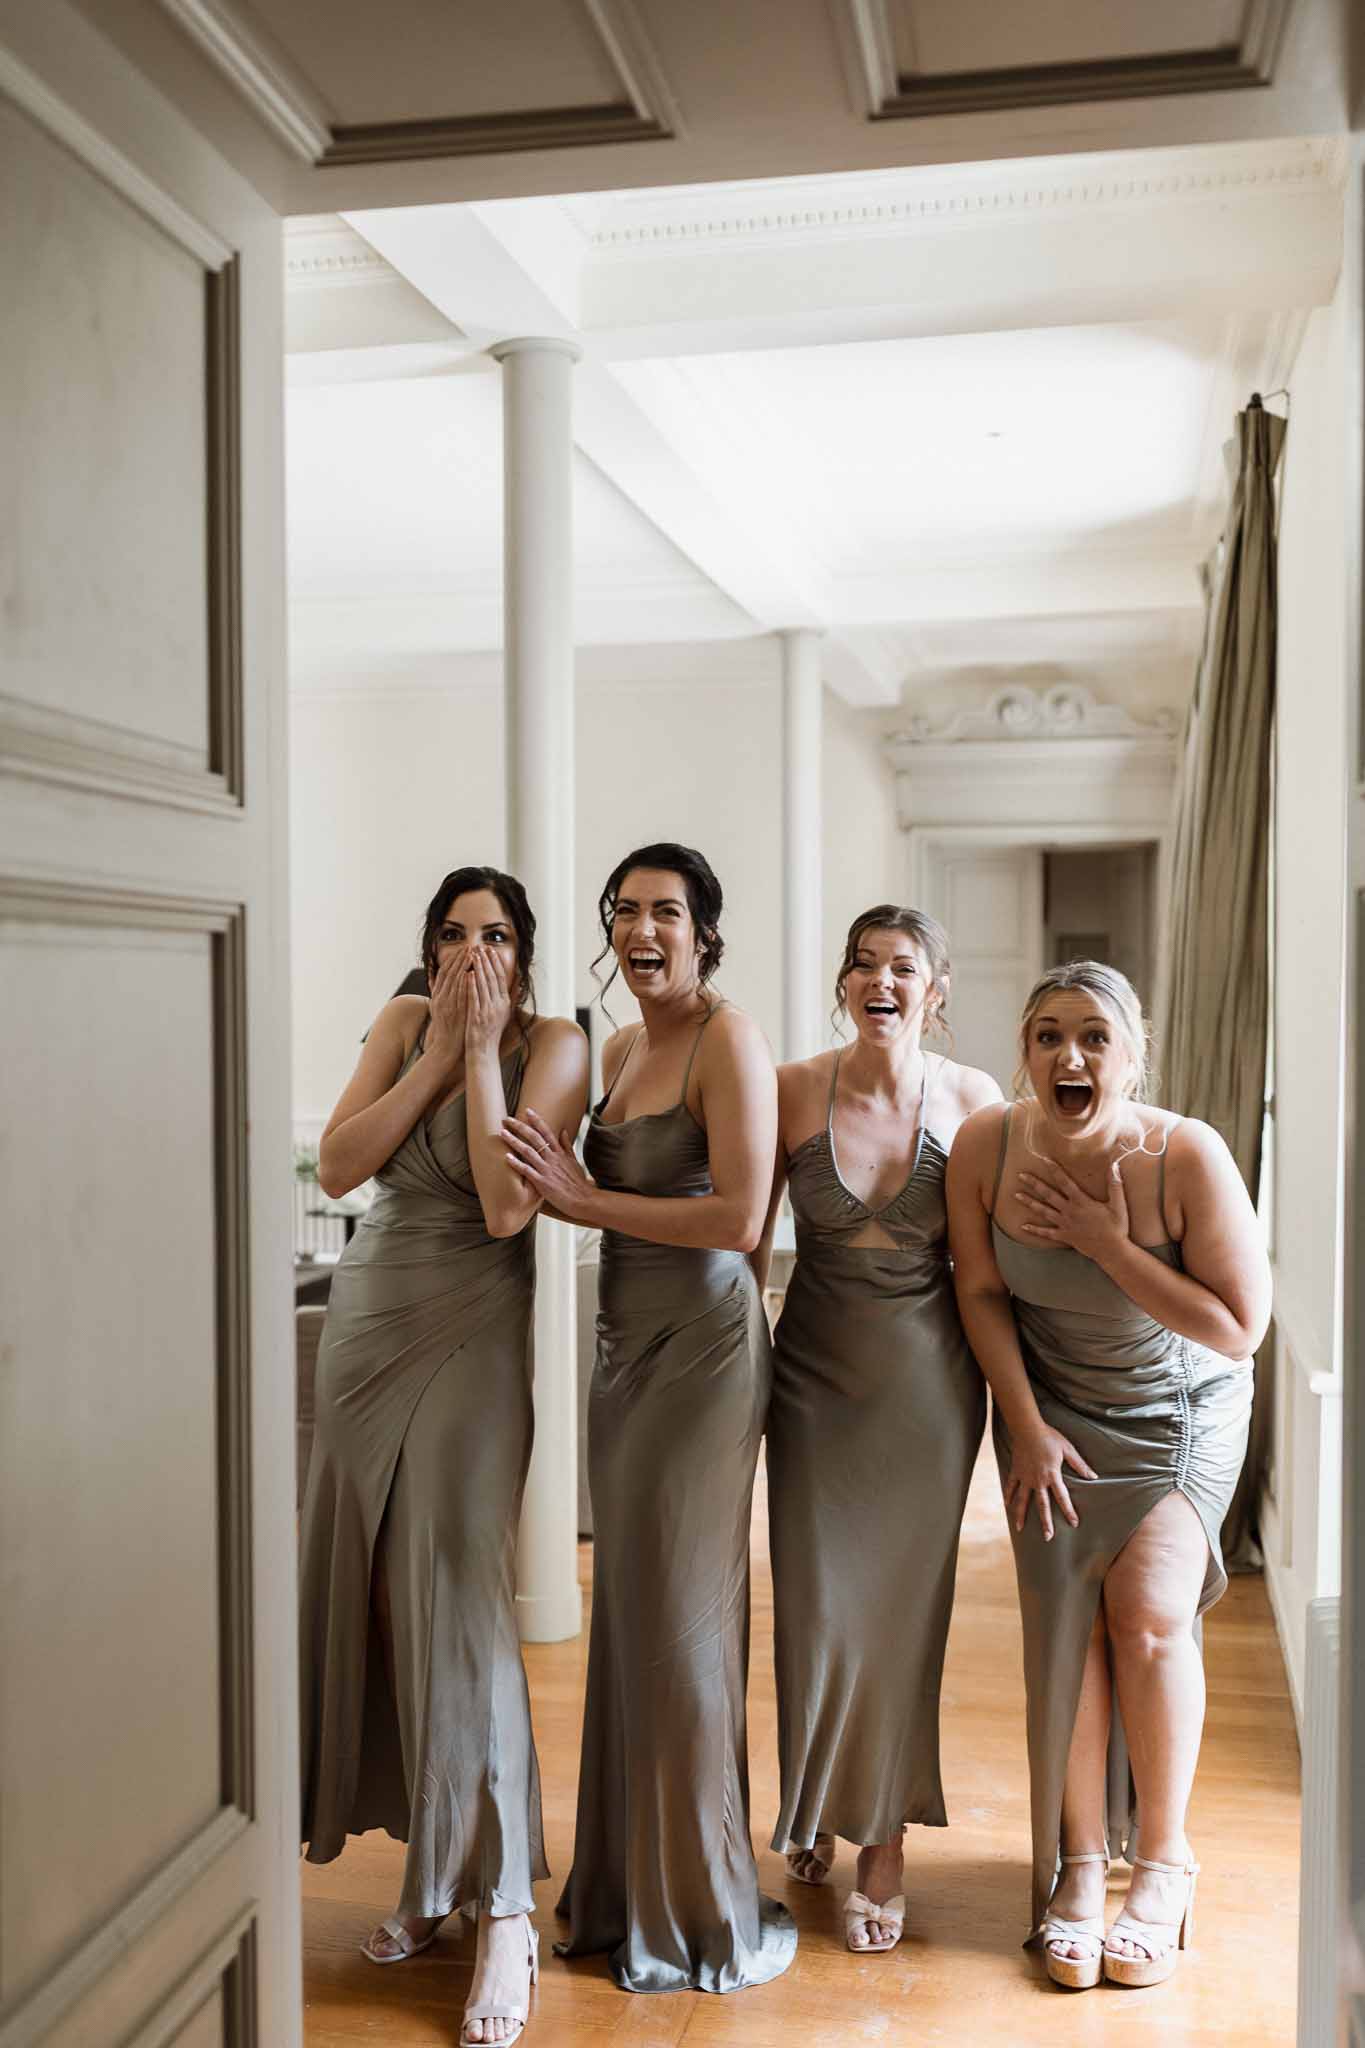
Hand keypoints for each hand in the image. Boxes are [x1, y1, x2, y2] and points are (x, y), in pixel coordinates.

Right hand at [425, 945, 469, 1070]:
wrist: (446, 1047)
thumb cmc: (446, 1026)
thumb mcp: (438, 1007)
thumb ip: (438, 991)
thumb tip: (436, 976)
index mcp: (437, 996)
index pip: (444, 972)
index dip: (452, 959)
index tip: (462, 949)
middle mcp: (441, 998)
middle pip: (449, 973)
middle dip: (459, 959)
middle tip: (470, 947)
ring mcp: (447, 1005)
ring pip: (454, 981)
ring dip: (464, 967)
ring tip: (473, 955)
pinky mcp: (455, 1012)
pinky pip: (460, 995)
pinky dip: (465, 983)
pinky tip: (471, 974)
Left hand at [464, 943, 513, 1057]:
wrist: (483, 1052)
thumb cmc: (491, 1033)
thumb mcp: (506, 1014)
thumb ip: (512, 997)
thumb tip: (519, 981)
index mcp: (504, 1003)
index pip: (501, 978)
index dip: (496, 963)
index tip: (491, 950)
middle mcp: (498, 1006)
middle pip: (492, 978)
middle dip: (486, 961)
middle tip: (480, 947)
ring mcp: (488, 1011)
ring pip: (483, 985)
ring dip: (478, 968)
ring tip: (473, 955)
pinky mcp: (477, 1017)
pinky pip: (474, 998)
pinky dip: (471, 985)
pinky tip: (467, 974)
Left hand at [502, 1106, 594, 1220]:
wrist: (583, 1200)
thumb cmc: (578, 1182)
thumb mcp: (574, 1161)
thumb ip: (567, 1146)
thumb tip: (563, 1131)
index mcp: (560, 1153)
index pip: (547, 1132)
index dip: (536, 1120)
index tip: (527, 1110)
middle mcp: (552, 1158)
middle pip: (534, 1138)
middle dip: (520, 1127)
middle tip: (507, 1119)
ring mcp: (547, 1170)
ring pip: (528, 1151)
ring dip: (514, 1141)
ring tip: (502, 1133)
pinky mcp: (542, 1182)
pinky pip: (527, 1171)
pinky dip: (516, 1163)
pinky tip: (506, 1157)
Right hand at [1003, 1420, 1096, 1538]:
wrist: (1027, 1428)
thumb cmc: (1049, 1437)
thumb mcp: (1068, 1449)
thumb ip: (1080, 1465)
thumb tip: (1094, 1476)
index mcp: (1052, 1476)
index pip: (1063, 1498)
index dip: (1069, 1511)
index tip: (1074, 1524)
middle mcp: (1038, 1480)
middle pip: (1042, 1505)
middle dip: (1045, 1522)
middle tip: (1047, 1537)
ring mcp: (1025, 1477)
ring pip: (1023, 1500)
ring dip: (1021, 1515)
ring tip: (1019, 1529)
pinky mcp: (1016, 1471)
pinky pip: (1011, 1486)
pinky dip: (1008, 1496)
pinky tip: (1007, 1505)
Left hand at [1016, 1158, 1128, 1261]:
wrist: (1112, 1251)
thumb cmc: (1116, 1227)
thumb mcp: (1118, 1204)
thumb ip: (1115, 1184)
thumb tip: (1114, 1165)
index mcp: (1081, 1201)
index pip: (1065, 1181)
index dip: (1054, 1170)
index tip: (1045, 1159)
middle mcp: (1069, 1211)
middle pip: (1048, 1194)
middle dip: (1034, 1184)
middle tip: (1021, 1175)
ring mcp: (1065, 1224)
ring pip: (1043, 1211)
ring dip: (1029, 1203)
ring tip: (1016, 1195)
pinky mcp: (1064, 1236)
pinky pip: (1046, 1233)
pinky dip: (1035, 1230)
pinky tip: (1023, 1226)